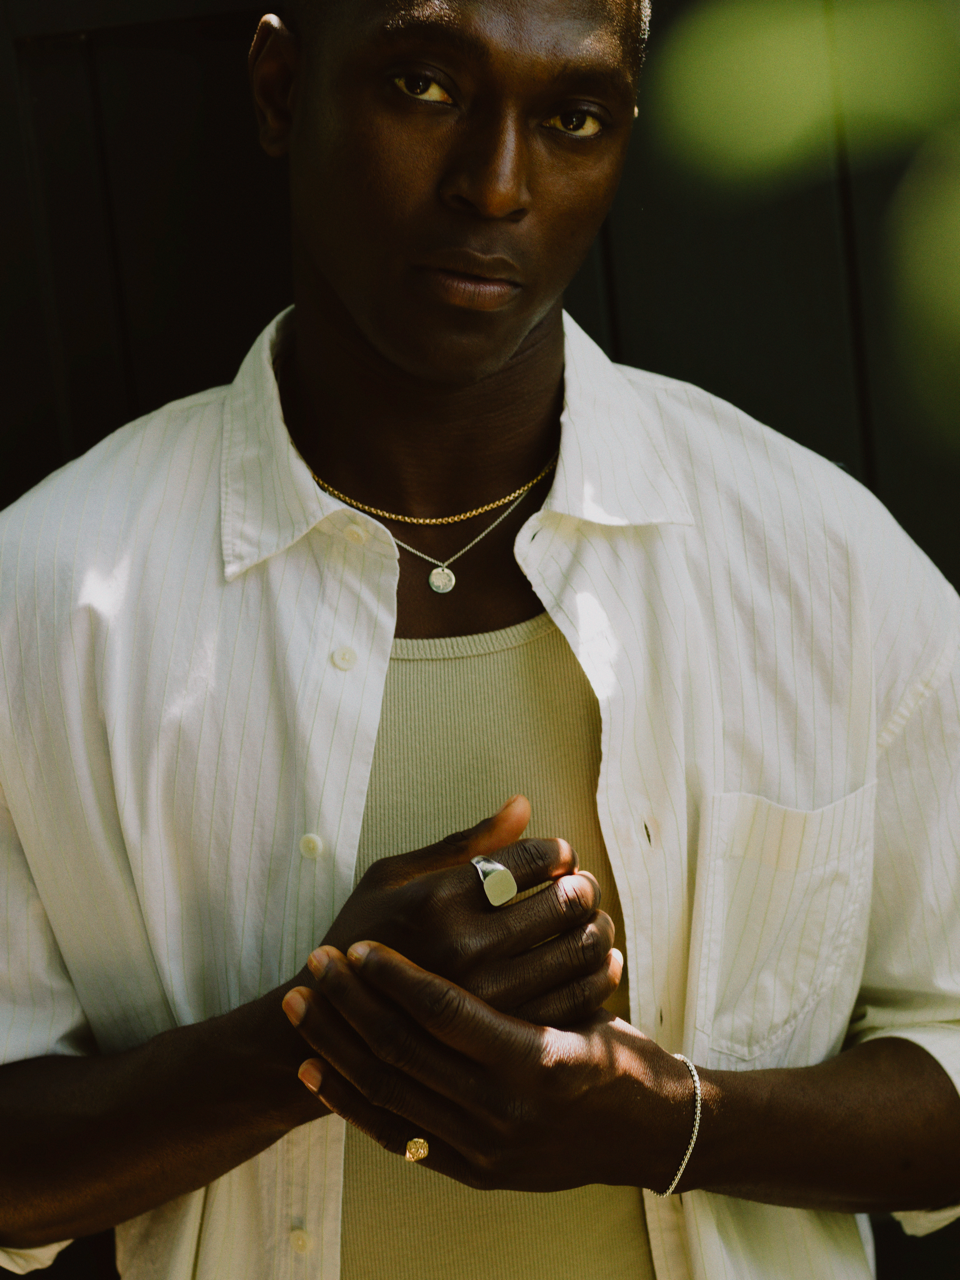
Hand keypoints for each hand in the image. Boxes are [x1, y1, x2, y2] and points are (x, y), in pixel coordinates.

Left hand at [282, 941, 693, 1193]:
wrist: (644, 1135)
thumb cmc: (613, 1045)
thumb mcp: (591, 981)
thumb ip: (541, 913)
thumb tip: (516, 808)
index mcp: (537, 1058)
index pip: (445, 1012)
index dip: (394, 976)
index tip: (358, 945)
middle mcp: (508, 1110)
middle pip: (405, 1050)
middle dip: (350, 1003)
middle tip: (315, 962)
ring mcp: (485, 1146)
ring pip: (389, 1091)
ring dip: (337, 1044)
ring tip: (304, 1003)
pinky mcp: (470, 1168)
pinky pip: (393, 1135)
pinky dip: (349, 1101)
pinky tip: (317, 1068)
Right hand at [320, 795, 620, 1025]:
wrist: (335, 1025)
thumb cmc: (363, 935)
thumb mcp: (394, 876)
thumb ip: (464, 842)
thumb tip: (523, 804)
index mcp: (439, 898)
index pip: (532, 859)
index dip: (558, 852)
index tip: (560, 856)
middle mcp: (465, 946)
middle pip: (564, 902)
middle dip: (583, 886)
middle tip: (581, 886)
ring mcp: (487, 998)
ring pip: (578, 951)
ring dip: (597, 927)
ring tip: (592, 920)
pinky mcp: (503, 1038)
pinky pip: (576, 1000)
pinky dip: (599, 975)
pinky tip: (599, 960)